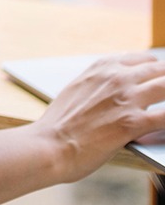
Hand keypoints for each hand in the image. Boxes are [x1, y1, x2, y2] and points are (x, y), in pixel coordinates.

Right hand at [35, 52, 164, 181]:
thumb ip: (99, 84)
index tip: (163, 77)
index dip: (158, 69)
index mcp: (101, 67)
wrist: (51, 144)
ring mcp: (126, 98)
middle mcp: (116, 77)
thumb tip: (115, 88)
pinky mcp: (133, 123)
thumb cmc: (61, 124)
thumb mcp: (77, 90)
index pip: (142, 60)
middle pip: (160, 71)